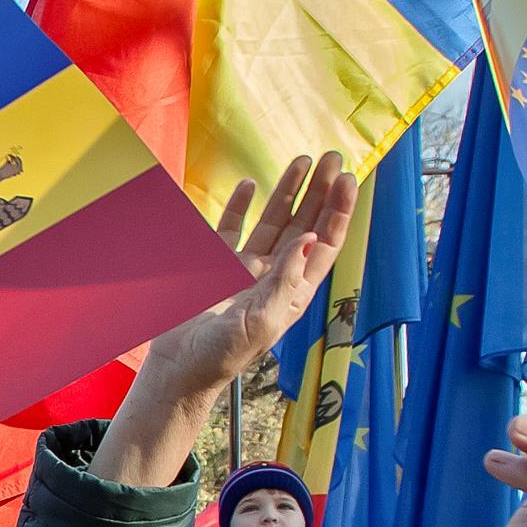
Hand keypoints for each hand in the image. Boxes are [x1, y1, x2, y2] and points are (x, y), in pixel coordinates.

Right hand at [139, 152, 358, 390]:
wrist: (178, 368)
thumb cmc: (222, 356)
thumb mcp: (262, 322)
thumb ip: (285, 280)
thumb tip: (309, 238)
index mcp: (293, 292)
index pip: (324, 245)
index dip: (339, 213)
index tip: (348, 181)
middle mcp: (275, 276)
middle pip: (306, 225)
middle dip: (320, 192)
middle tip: (333, 158)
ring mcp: (246, 269)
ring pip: (274, 221)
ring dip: (288, 191)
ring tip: (303, 160)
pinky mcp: (216, 265)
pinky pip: (233, 228)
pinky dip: (241, 206)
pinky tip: (250, 185)